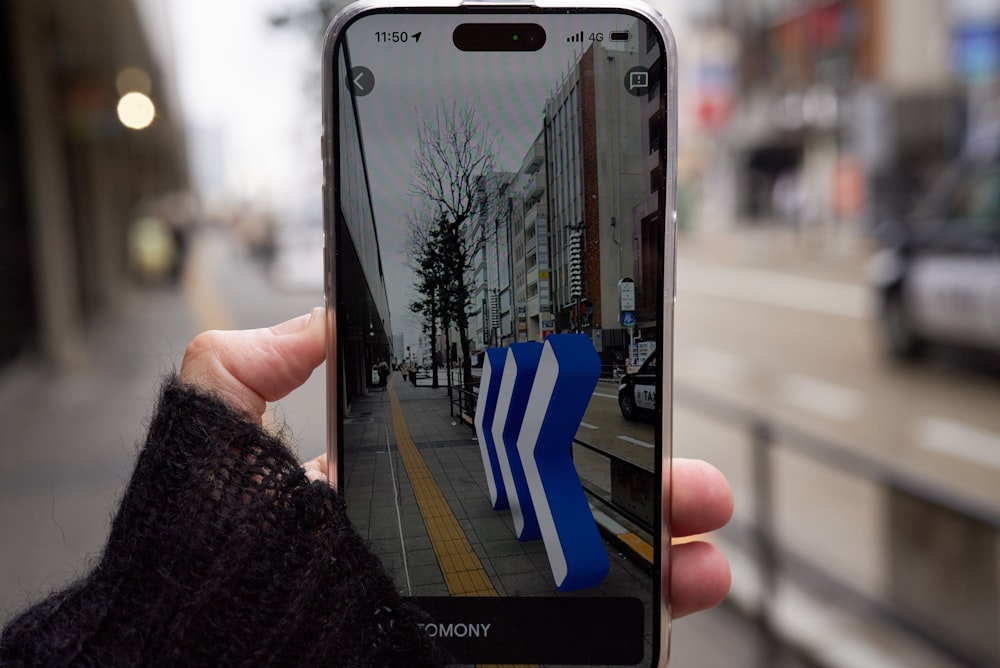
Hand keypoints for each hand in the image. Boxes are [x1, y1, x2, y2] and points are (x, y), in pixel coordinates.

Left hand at [179, 311, 732, 618]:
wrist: (203, 658)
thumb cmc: (205, 564)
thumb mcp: (216, 445)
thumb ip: (246, 366)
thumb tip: (315, 319)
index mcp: (393, 500)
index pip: (496, 456)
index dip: (564, 433)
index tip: (617, 408)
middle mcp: (439, 557)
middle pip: (557, 516)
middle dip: (635, 495)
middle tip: (692, 481)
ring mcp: (468, 612)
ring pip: (580, 582)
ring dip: (656, 562)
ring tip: (704, 544)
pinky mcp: (485, 654)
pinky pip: (569, 645)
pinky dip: (630, 630)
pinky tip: (676, 603)